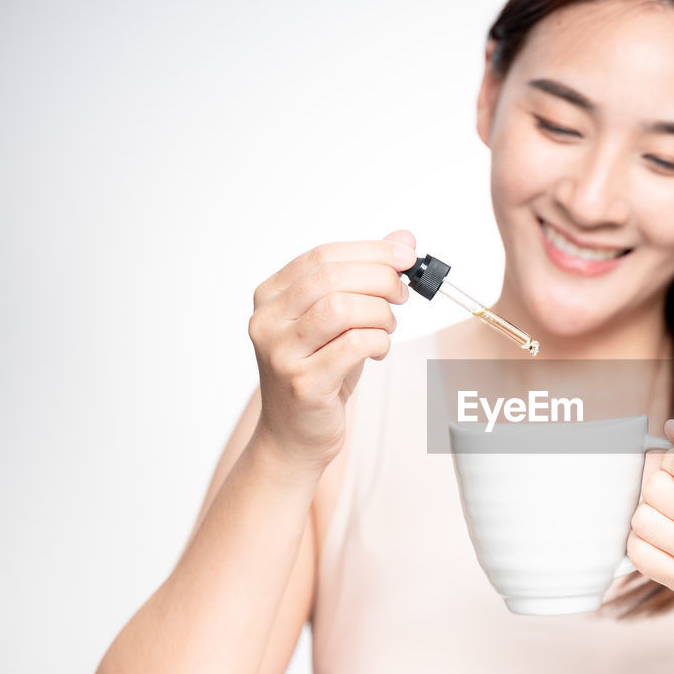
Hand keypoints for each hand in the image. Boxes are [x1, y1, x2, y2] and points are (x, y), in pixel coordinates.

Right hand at [248, 229, 415, 472]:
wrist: (294, 435)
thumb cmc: (320, 373)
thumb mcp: (340, 320)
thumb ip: (366, 276)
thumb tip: (403, 238)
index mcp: (271, 296)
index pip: (322, 256)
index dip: (371, 251)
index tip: (405, 256)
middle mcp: (267, 321)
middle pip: (333, 277)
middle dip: (381, 279)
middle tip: (402, 294)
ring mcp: (281, 353)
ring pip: (343, 308)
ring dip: (380, 313)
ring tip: (386, 327)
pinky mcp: (303, 383)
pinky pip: (354, 346)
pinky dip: (379, 342)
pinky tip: (378, 350)